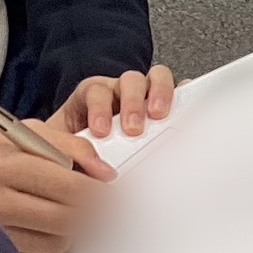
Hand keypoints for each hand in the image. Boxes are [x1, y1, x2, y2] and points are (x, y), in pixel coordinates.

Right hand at [0, 121, 113, 252]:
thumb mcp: (24, 131)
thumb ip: (71, 147)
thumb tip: (106, 175)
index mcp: (2, 162)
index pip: (67, 185)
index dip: (99, 192)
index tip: (114, 192)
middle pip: (65, 218)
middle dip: (94, 214)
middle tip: (106, 207)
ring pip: (57, 239)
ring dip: (76, 228)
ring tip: (76, 211)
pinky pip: (41, 250)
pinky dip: (56, 238)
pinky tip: (52, 222)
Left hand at [48, 67, 175, 141]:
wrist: (83, 149)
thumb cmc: (78, 146)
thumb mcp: (67, 146)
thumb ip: (70, 152)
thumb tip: (74, 173)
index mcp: (92, 97)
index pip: (96, 91)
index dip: (99, 108)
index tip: (100, 130)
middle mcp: (120, 92)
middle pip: (128, 81)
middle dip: (131, 103)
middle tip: (132, 127)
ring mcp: (143, 95)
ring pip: (153, 79)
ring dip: (157, 94)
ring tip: (159, 116)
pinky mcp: (164, 103)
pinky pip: (177, 89)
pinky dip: (183, 93)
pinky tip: (185, 107)